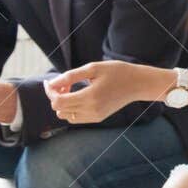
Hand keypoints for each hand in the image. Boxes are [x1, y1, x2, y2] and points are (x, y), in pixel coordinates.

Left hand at [45, 61, 164, 123]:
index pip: (58, 101)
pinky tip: (77, 97)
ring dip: (62, 104)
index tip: (49, 81)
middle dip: (55, 96)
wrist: (138, 84)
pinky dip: (71, 109)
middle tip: (63, 83)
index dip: (50, 91)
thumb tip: (52, 84)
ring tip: (71, 90)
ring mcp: (95, 116)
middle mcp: (92, 110)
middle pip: (59, 109)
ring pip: (65, 116)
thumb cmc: (117, 72)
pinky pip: (75, 118)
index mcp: (90, 97)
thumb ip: (70, 76)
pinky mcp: (98, 118)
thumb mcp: (93, 68)